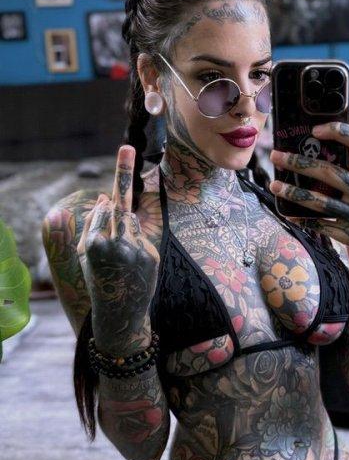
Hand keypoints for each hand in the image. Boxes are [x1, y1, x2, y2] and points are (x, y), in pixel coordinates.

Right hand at [77, 145, 159, 352]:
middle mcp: (115, 245)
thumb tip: (103, 197)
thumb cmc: (98, 278)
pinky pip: (143, 236)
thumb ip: (92, 225)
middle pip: (120, 207)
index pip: (102, 210)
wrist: (120, 311)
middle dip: (122, 177)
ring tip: (120, 249)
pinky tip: (132, 262)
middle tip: (126, 149)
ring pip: (132, 220)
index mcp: (94, 244)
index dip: (105, 200)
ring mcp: (135, 250)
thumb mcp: (86, 254)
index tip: (122, 156)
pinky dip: (137, 240)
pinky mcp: (152, 256)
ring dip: (125, 223)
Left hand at [269, 121, 348, 265]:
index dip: (339, 132)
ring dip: (294, 193)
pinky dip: (303, 220)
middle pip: (331, 173)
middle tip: (276, 156)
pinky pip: (321, 226)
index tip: (315, 130)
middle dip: (300, 163)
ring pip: (322, 202)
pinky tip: (288, 214)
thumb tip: (307, 149)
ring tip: (274, 185)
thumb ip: (348, 169)